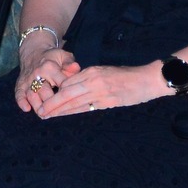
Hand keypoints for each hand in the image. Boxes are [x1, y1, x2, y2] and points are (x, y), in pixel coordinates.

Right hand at [15, 46, 77, 112]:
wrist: (33, 51)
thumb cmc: (52, 57)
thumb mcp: (63, 56)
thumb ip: (70, 63)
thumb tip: (75, 68)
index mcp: (50, 67)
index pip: (61, 83)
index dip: (68, 94)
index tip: (73, 102)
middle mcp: (37, 74)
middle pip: (45, 92)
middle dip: (52, 104)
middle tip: (59, 115)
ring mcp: (28, 80)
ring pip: (32, 95)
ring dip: (38, 106)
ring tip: (45, 116)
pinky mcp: (20, 84)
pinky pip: (19, 94)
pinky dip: (21, 102)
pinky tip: (27, 109)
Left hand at [33, 62, 161, 118]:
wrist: (148, 80)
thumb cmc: (126, 76)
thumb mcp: (105, 71)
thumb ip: (89, 78)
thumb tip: (72, 86)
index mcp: (92, 71)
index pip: (68, 81)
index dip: (55, 91)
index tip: (44, 97)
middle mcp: (94, 80)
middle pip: (67, 92)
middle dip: (52, 102)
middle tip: (40, 110)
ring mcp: (101, 92)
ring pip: (74, 102)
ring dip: (59, 110)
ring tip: (47, 115)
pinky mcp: (108, 102)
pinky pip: (86, 108)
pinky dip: (73, 112)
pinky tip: (64, 115)